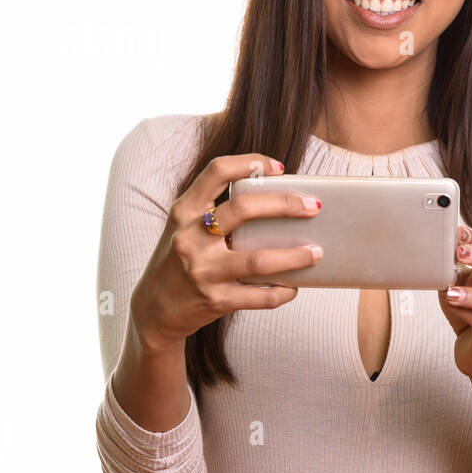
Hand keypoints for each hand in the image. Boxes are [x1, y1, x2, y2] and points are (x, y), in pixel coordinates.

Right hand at [128, 154, 324, 349]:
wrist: (154, 309)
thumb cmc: (180, 260)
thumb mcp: (186, 227)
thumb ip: (216, 210)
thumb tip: (275, 195)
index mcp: (184, 211)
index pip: (217, 171)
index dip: (251, 162)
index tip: (279, 167)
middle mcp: (190, 237)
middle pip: (244, 208)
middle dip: (285, 204)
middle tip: (314, 206)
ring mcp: (202, 271)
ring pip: (259, 260)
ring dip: (295, 256)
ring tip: (317, 252)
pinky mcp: (215, 301)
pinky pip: (260, 297)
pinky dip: (283, 291)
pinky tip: (295, 286)